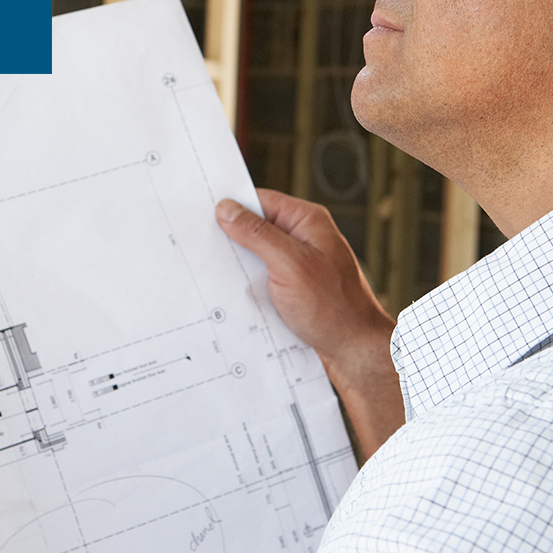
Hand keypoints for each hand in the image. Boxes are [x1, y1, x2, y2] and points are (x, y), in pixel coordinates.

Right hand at [217, 189, 404, 456]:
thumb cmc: (332, 307)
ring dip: (238, 264)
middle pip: (256, 228)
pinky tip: (231, 293)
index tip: (200, 214)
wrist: (354, 352)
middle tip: (199, 245)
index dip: (231, 206)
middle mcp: (304, 239)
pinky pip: (263, 277)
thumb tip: (226, 209)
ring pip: (257, 255)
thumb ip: (257, 235)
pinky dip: (248, 284)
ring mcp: (299, 264)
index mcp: (307, 222)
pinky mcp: (294, 288)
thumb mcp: (289, 264)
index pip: (260, 201)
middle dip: (230, 238)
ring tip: (211, 271)